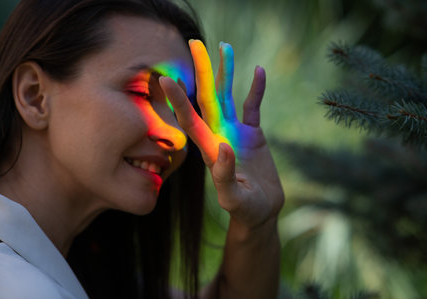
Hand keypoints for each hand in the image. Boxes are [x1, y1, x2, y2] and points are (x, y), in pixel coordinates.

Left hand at [159, 40, 283, 228]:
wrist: (261, 211)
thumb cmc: (245, 209)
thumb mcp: (235, 198)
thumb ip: (225, 175)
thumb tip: (223, 146)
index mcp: (209, 149)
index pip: (190, 119)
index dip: (178, 99)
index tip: (165, 78)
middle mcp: (218, 134)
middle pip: (207, 97)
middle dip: (202, 71)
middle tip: (196, 43)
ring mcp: (235, 132)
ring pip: (227, 96)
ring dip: (226, 72)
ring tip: (225, 46)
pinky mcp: (253, 134)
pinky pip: (253, 106)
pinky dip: (256, 89)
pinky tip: (259, 71)